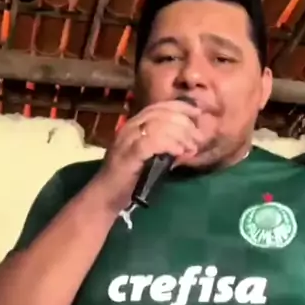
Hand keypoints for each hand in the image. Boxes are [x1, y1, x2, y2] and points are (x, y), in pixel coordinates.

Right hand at [94, 100, 216, 213]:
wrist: (106, 197)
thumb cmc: (128, 180)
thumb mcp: (150, 158)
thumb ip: (165, 148)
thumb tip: (188, 144)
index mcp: (134, 125)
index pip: (159, 107)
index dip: (180, 108)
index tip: (197, 115)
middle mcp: (130, 127)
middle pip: (162, 113)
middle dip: (184, 123)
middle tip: (198, 138)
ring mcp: (128, 139)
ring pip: (159, 124)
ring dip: (180, 134)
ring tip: (191, 147)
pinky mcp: (130, 153)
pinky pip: (153, 141)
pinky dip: (170, 144)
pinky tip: (179, 151)